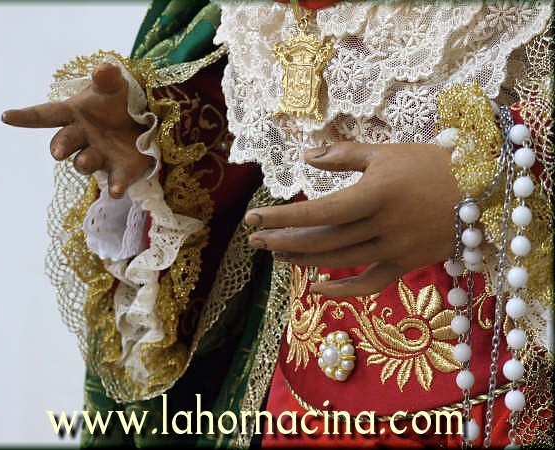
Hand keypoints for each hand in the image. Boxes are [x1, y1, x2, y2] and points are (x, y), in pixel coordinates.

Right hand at [2, 63, 152, 197]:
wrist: (146, 122)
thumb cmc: (119, 102)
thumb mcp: (114, 86)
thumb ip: (108, 78)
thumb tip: (104, 68)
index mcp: (74, 115)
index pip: (46, 114)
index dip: (26, 116)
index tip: (6, 116)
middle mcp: (82, 138)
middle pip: (64, 142)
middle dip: (59, 146)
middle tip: (57, 152)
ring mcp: (100, 156)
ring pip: (85, 163)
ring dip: (84, 163)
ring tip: (85, 162)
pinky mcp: (121, 171)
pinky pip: (116, 181)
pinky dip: (115, 186)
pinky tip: (116, 191)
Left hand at [245, 142, 459, 296]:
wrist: (485, 187)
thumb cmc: (432, 163)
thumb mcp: (385, 152)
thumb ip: (343, 156)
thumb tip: (305, 157)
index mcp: (375, 194)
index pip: (318, 212)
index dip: (282, 218)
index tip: (253, 219)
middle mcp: (383, 225)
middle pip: (323, 240)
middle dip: (284, 241)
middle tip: (255, 242)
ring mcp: (395, 248)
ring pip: (340, 261)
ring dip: (304, 260)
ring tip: (277, 255)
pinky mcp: (407, 263)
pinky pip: (371, 283)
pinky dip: (344, 289)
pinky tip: (317, 288)